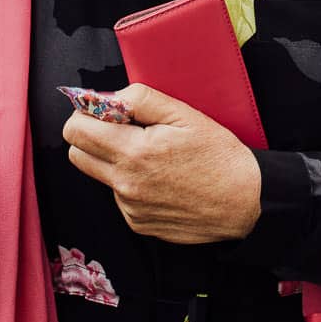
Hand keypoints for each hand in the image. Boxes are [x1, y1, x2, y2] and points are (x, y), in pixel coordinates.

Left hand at [62, 84, 260, 243]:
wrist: (245, 202)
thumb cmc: (218, 154)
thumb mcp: (183, 114)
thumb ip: (139, 100)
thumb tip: (106, 98)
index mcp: (133, 152)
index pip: (75, 131)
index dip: (86, 114)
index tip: (104, 110)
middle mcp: (125, 184)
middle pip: (77, 154)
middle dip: (90, 137)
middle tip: (120, 128)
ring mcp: (130, 207)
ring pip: (100, 175)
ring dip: (114, 161)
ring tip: (151, 156)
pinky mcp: (139, 223)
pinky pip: (120, 197)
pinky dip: (132, 184)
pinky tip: (161, 179)